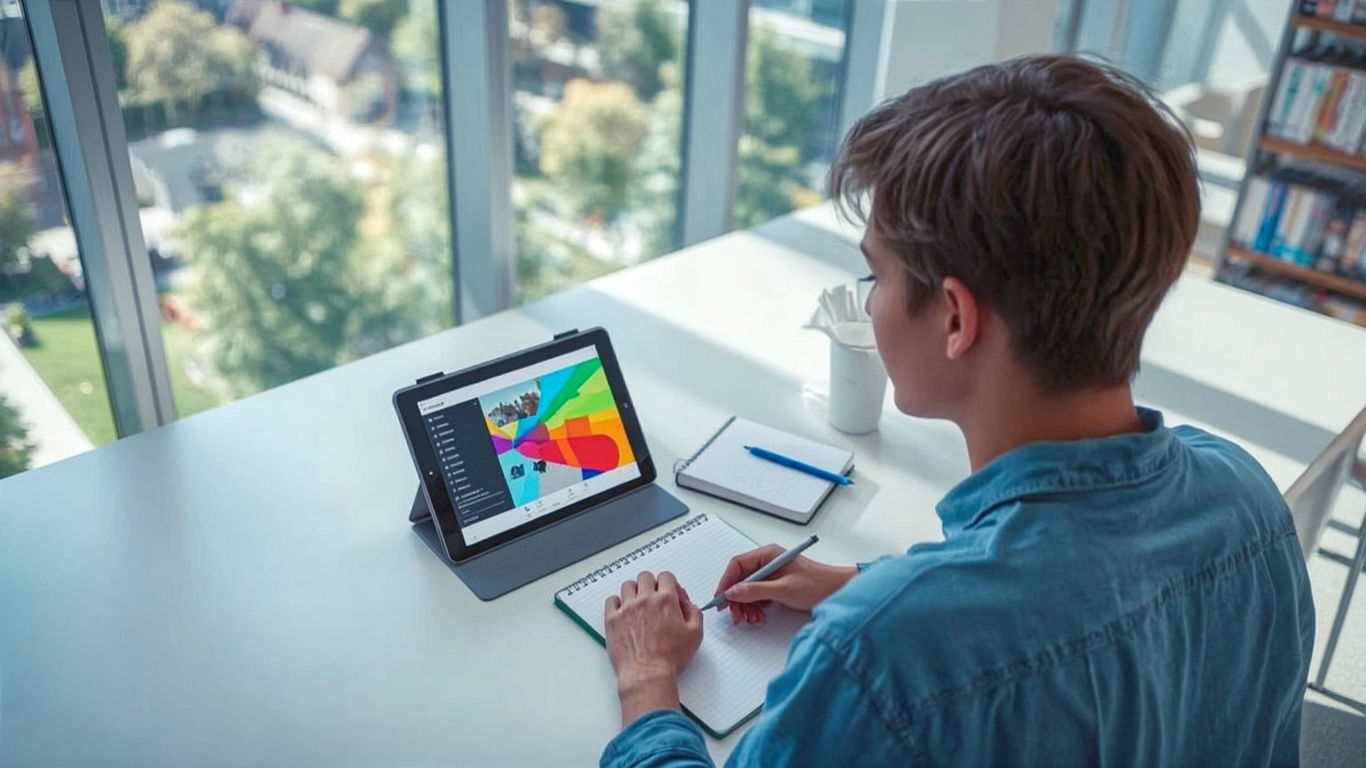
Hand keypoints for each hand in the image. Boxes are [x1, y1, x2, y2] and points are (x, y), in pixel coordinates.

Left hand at [604, 571, 703, 725]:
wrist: (647, 674)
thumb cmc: (670, 658)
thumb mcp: (695, 635)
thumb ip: (695, 613)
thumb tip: (689, 606)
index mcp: (666, 600)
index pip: (666, 576)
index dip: (670, 585)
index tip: (671, 597)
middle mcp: (645, 600)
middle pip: (645, 577)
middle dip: (652, 585)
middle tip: (655, 600)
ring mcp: (626, 608)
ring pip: (627, 585)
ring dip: (634, 591)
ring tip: (639, 605)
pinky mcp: (612, 619)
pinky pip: (611, 600)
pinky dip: (617, 602)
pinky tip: (623, 611)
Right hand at [713, 545, 856, 625]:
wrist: (837, 592)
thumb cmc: (817, 584)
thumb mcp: (783, 589)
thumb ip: (756, 590)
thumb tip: (733, 592)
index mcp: (768, 554)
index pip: (738, 565)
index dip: (726, 582)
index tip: (722, 598)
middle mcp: (768, 562)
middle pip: (741, 579)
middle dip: (737, 599)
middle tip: (736, 615)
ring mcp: (772, 575)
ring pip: (748, 590)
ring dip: (746, 606)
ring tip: (752, 619)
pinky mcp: (776, 586)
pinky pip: (757, 597)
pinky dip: (755, 608)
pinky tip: (759, 617)